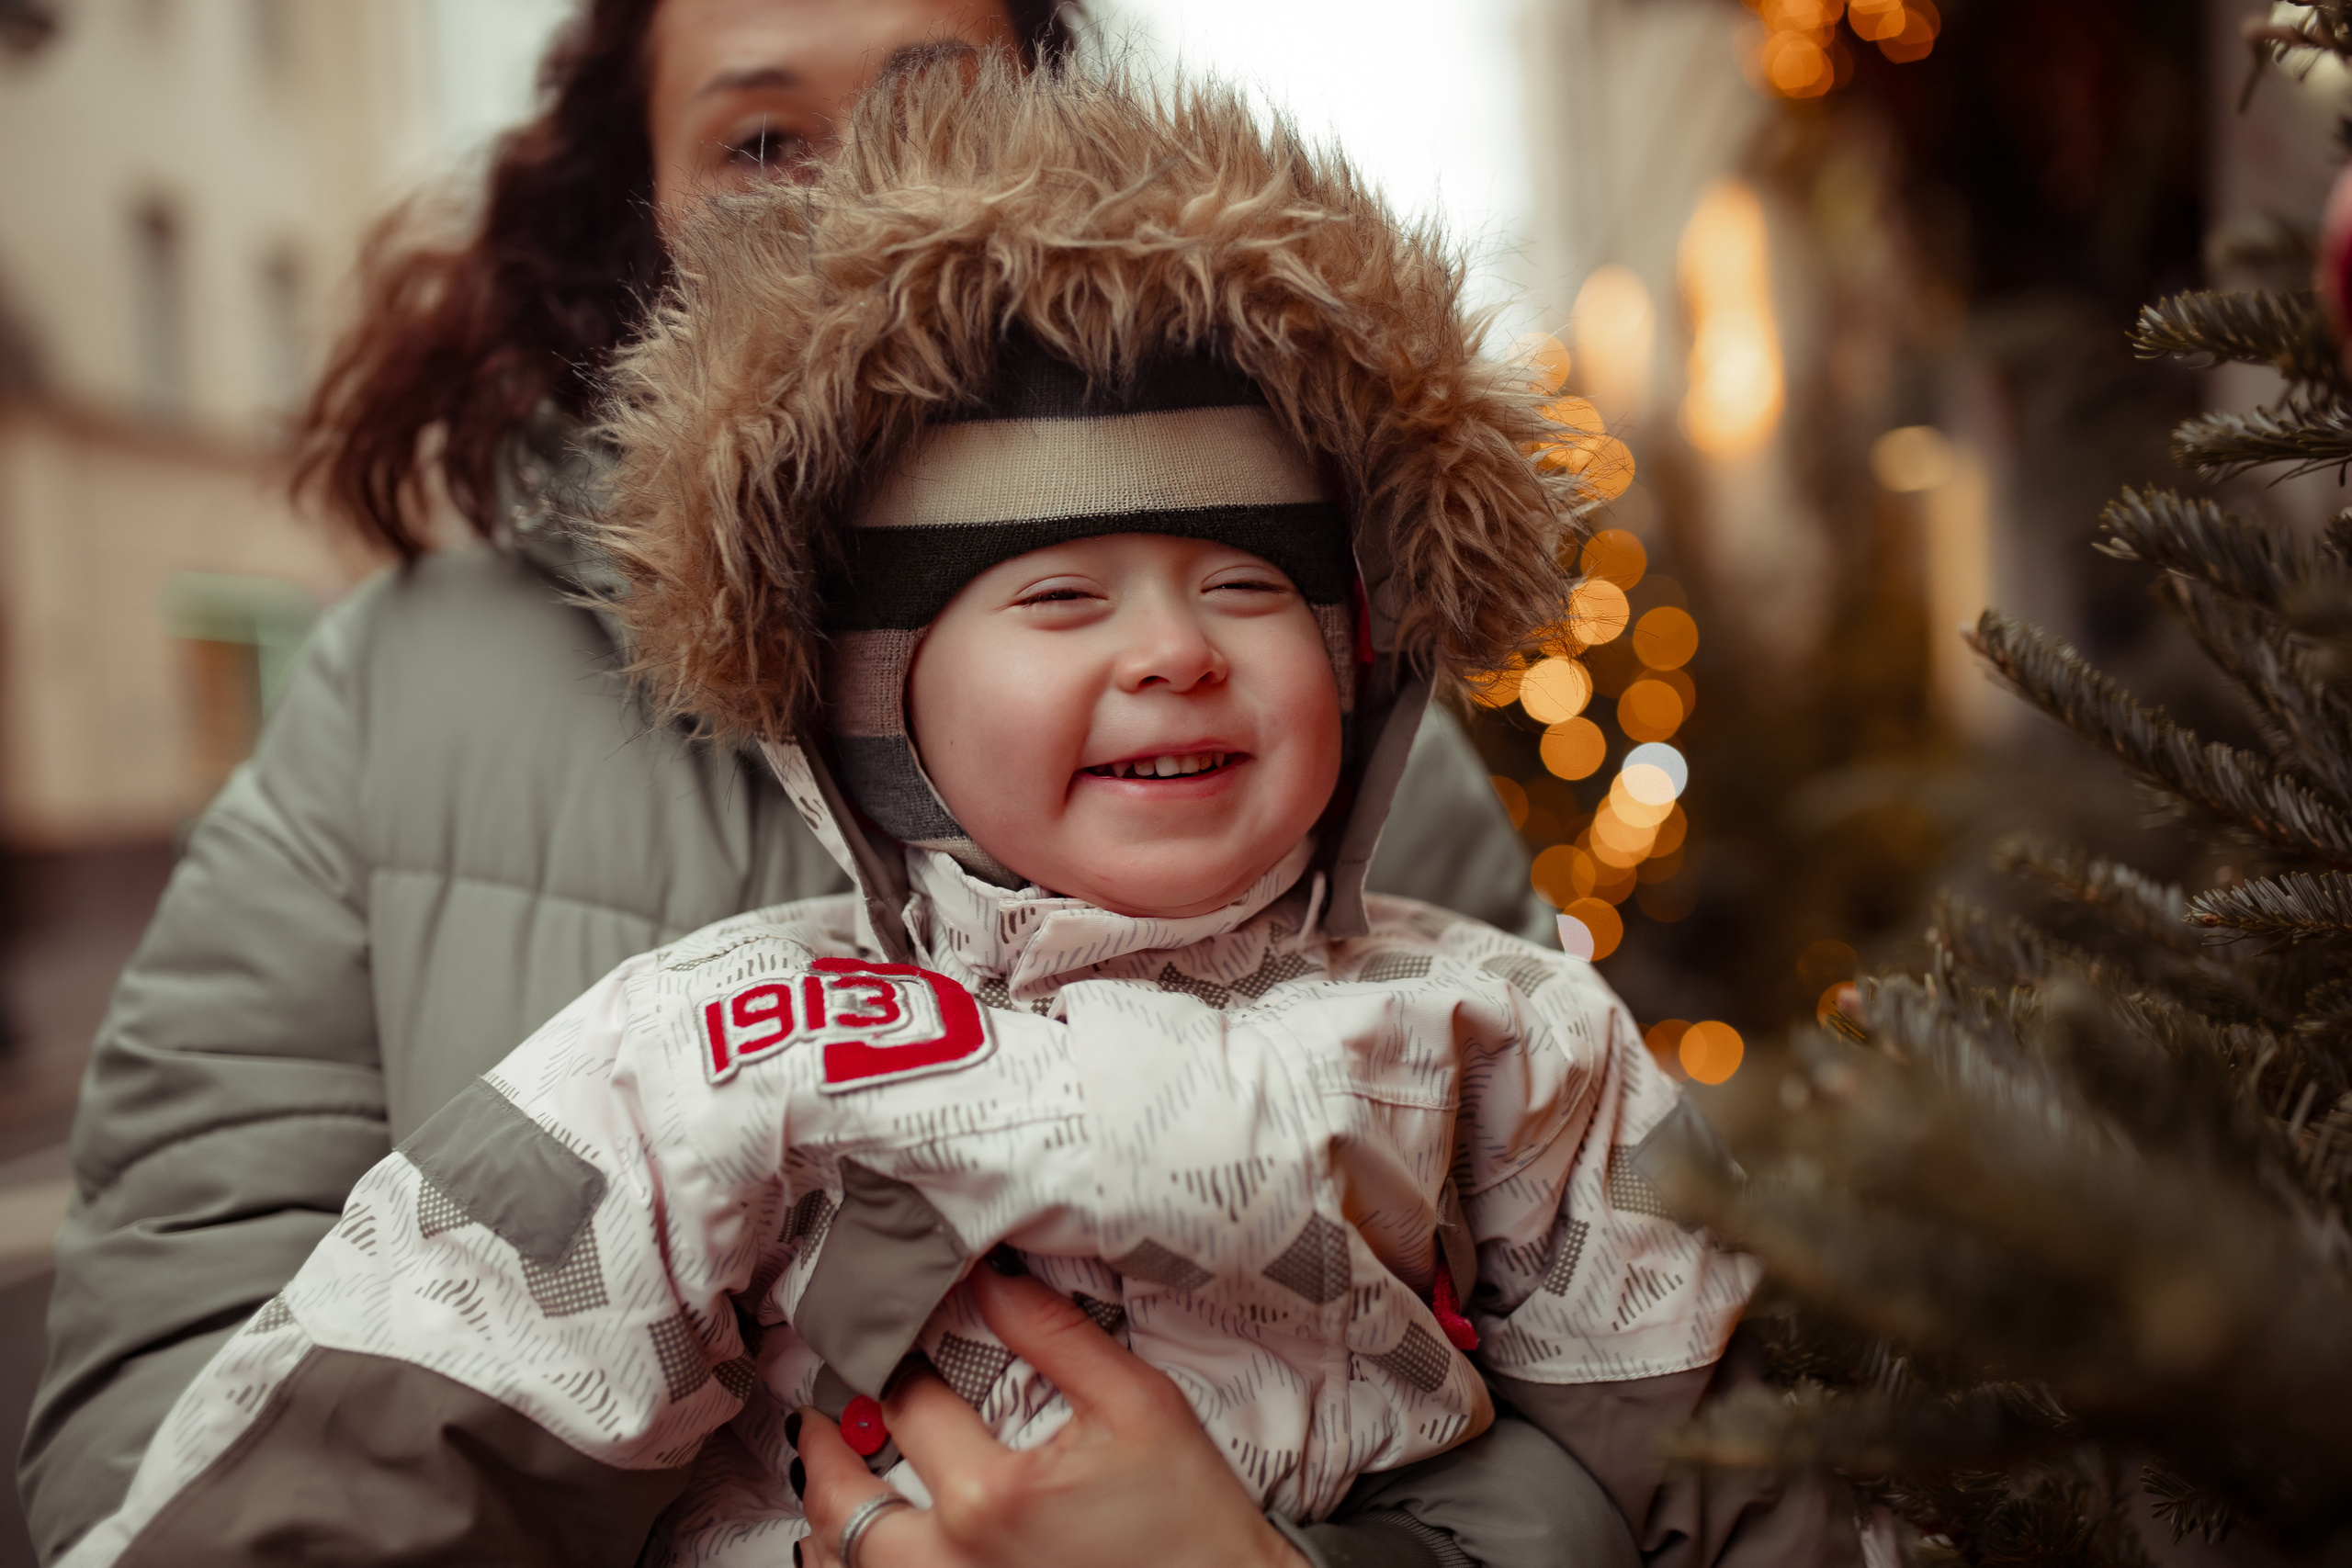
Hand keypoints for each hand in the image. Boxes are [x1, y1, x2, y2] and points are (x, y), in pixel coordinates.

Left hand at [794, 1265, 1307, 1567]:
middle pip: (844, 1502)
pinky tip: (870, 1540)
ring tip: (832, 1470)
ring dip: (830, 1515)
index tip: (888, 1328)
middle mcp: (955, 1563)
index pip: (905, 1404)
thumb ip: (1056, 1336)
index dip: (890, 1354)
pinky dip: (863, 1563)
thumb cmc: (1192, 1519)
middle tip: (821, 1410)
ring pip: (851, 1565)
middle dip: (824, 1445)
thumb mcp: (1138, 1405)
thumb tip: (992, 1278)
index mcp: (992, 1496)